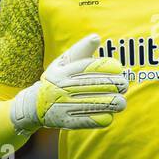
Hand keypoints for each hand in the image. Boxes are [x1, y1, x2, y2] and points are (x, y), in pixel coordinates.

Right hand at [11, 33, 127, 132]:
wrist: (34, 105)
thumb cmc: (56, 79)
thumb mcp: (63, 62)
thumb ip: (80, 50)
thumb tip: (96, 37)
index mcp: (62, 71)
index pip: (88, 67)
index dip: (106, 67)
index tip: (119, 68)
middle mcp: (61, 87)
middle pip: (94, 85)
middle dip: (113, 85)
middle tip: (124, 86)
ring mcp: (62, 105)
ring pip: (94, 104)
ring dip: (111, 104)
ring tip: (121, 103)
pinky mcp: (65, 121)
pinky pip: (88, 120)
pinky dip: (101, 118)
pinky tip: (109, 115)